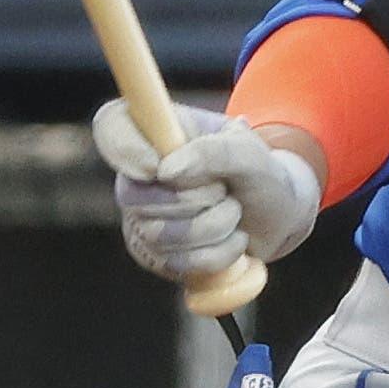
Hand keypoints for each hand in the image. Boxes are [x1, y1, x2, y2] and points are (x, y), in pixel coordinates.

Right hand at [93, 99, 320, 287]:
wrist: (278, 215)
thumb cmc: (259, 173)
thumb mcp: (250, 153)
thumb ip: (214, 152)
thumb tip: (167, 171)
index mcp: (158, 132)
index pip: (111, 124)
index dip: (126, 148)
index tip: (160, 167)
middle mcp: (139, 174)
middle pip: (136, 194)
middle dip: (198, 197)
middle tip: (226, 188)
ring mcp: (142, 216)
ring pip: (159, 234)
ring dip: (216, 225)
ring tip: (234, 212)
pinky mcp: (154, 255)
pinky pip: (177, 263)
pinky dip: (219, 254)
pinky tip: (233, 239)